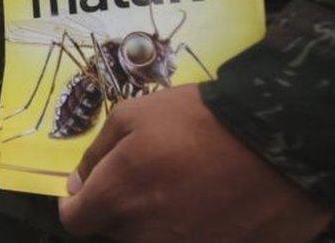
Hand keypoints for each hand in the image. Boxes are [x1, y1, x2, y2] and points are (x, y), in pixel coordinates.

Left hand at [59, 85, 331, 241]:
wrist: (271, 137)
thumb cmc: (196, 120)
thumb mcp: (131, 116)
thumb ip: (95, 153)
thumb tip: (77, 182)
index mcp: (117, 199)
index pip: (75, 221)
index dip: (78, 202)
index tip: (90, 186)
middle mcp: (144, 234)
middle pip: (114, 230)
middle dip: (120, 205)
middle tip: (146, 175)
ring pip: (150, 237)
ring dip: (155, 217)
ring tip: (182, 185)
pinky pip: (189, 239)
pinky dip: (191, 225)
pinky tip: (206, 199)